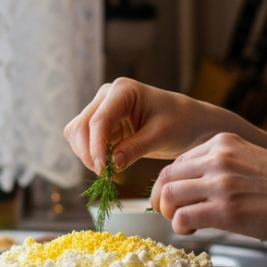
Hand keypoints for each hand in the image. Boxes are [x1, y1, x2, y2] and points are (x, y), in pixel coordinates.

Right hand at [63, 78, 222, 174]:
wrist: (189, 122)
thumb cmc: (181, 123)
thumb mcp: (162, 136)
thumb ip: (135, 148)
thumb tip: (110, 163)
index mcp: (123, 90)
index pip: (98, 120)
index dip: (96, 147)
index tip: (103, 170)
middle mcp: (107, 96)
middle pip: (81, 127)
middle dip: (89, 153)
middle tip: (107, 175)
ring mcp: (102, 109)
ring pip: (77, 134)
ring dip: (88, 156)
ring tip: (110, 172)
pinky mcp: (103, 124)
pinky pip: (85, 141)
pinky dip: (92, 156)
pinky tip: (110, 167)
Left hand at [149, 132, 266, 244]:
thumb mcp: (252, 160)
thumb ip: (224, 165)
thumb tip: (197, 185)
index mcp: (224, 142)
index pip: (179, 161)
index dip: (171, 182)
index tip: (174, 197)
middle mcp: (218, 158)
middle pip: (168, 176)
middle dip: (162, 198)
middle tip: (169, 213)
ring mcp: (220, 183)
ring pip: (169, 195)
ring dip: (168, 213)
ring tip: (181, 223)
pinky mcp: (225, 209)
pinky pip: (182, 217)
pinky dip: (180, 226)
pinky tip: (192, 230)